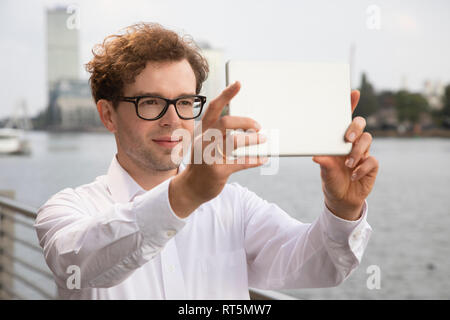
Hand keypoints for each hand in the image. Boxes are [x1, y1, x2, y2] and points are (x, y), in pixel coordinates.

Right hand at [170, 81, 266, 217]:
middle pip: (225, 122)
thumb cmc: (203, 161)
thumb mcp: (206, 142)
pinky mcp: (218, 171)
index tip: (238, 83)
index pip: (214, 108)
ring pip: (234, 142)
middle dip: (245, 122)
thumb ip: (219, 131)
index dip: (226, 95)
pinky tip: (263, 159)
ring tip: (262, 139)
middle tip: (258, 126)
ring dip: (252, 140)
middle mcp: (204, 140)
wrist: (190, 187)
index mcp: (203, 131)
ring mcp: (210, 156)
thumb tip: (244, 121)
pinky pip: (240, 163)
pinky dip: (254, 160)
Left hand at [312, 90, 378, 220]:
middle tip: (347, 138)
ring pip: (368, 140)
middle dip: (355, 128)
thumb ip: (323, 162)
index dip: (351, 104)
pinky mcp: (371, 165)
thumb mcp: (324, 171)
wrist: (341, 199)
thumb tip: (316, 155)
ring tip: (348, 164)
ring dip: (357, 151)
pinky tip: (353, 175)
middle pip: (360, 124)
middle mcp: (353, 143)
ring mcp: (364, 152)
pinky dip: (362, 168)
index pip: (345, 119)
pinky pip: (372, 160)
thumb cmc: (331, 179)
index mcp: (339, 140)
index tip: (353, 92)